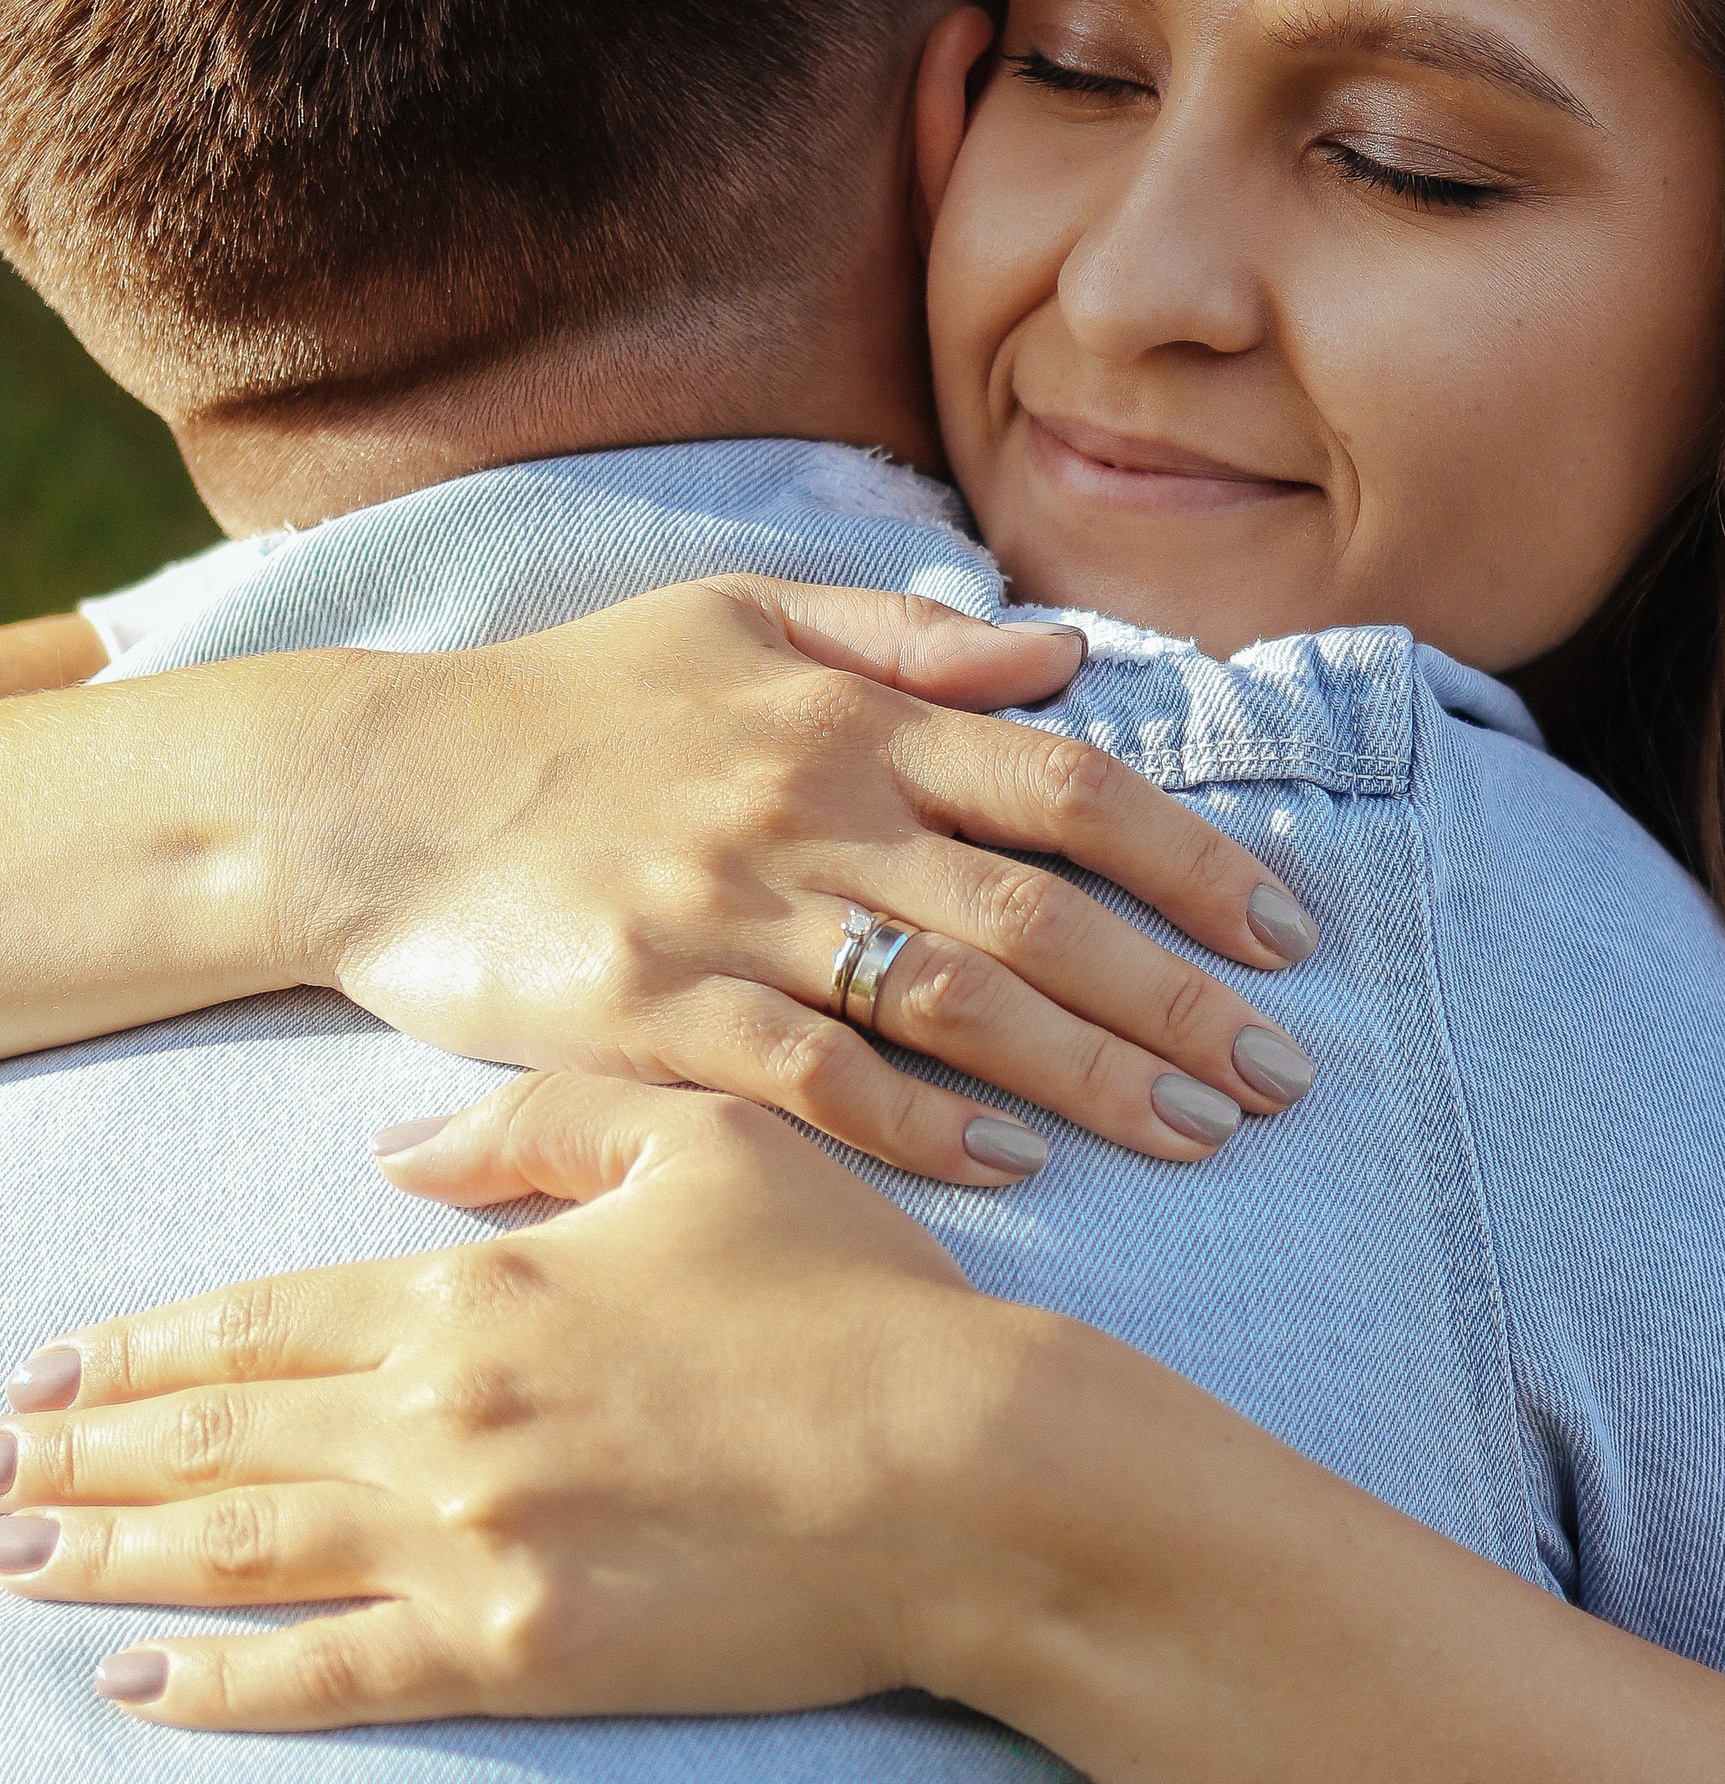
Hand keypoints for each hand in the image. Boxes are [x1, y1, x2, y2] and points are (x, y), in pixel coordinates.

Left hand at [0, 1075, 1009, 1728]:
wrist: (972, 1470)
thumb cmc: (858, 1299)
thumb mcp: (711, 1147)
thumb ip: (541, 1129)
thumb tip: (398, 1162)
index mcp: (475, 1288)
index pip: (255, 1320)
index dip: (137, 1349)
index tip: (45, 1368)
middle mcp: (440, 1417)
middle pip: (212, 1439)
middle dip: (80, 1452)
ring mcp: (468, 1548)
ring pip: (236, 1554)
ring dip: (109, 1554)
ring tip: (15, 1554)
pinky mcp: (519, 1660)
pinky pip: (324, 1679)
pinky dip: (214, 1683)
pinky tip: (133, 1679)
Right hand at [286, 575, 1319, 1184]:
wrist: (378, 791)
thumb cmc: (578, 705)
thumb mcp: (741, 619)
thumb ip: (908, 636)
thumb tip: (1067, 655)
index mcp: (850, 715)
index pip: (1067, 785)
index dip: (1193, 860)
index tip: (1287, 932)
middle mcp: (811, 809)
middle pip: (1039, 914)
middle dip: (1181, 997)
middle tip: (1285, 1075)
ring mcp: (731, 914)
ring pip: (952, 1004)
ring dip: (1093, 1075)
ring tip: (1202, 1132)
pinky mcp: (652, 1011)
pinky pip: (815, 1079)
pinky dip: (920, 1124)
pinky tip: (1013, 1164)